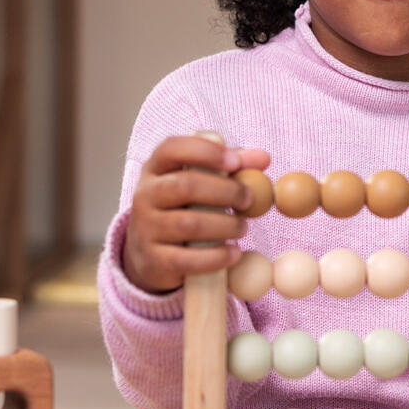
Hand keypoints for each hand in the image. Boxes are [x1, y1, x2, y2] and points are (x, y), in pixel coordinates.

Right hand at [122, 135, 270, 293]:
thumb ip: (231, 166)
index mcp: (156, 168)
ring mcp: (146, 228)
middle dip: (225, 191)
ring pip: (189, 224)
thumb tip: (263, 158)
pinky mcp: (154, 260)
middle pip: (185, 185)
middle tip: (249, 199)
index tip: (236, 162)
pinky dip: (216, 257)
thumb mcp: (200, 181)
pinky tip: (234, 254)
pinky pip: (187, 259)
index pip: (172, 148)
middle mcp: (145, 195)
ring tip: (243, 227)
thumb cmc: (184, 207)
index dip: (205, 151)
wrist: (150, 253)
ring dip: (225, 226)